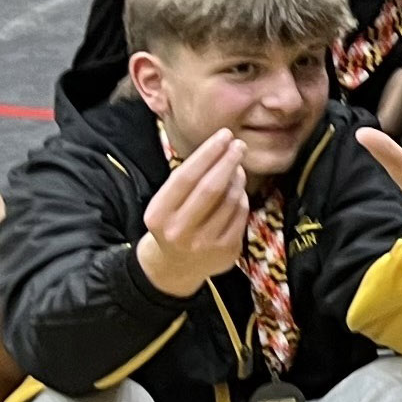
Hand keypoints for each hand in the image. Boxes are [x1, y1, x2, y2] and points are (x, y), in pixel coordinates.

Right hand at [134, 129, 255, 295]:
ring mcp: (204, 243)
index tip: (224, 135)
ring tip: (237, 167)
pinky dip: (242, 198)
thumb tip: (223, 149)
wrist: (175, 267)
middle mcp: (180, 230)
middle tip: (239, 145)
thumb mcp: (166, 204)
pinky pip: (241, 215)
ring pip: (231, 200)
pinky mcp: (225, 252)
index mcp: (159, 214)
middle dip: (228, 161)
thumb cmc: (172, 223)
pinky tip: (238, 191)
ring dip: (238, 179)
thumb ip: (188, 181)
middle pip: (212, 188)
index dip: (208, 153)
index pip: (186, 177)